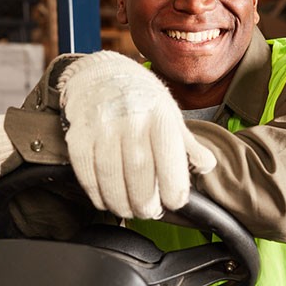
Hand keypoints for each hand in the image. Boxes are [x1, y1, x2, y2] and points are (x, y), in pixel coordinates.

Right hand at [58, 51, 215, 218]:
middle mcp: (130, 118)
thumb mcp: (170, 112)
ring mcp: (101, 127)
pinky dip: (97, 194)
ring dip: (121, 203)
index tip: (174, 202)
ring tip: (129, 210)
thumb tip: (207, 166)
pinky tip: (106, 200)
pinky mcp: (78, 135)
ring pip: (111, 178)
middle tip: (149, 211)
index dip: (174, 188)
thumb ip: (188, 142)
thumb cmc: (141, 97)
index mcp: (159, 114)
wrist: (100, 73)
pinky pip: (86, 173)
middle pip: (139, 174)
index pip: (169, 158)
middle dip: (146, 202)